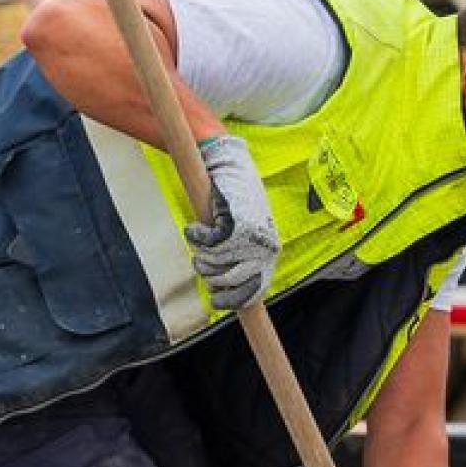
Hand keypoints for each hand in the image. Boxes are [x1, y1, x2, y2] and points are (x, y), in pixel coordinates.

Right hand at [182, 134, 279, 309]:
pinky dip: (195, 235)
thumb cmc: (238, 199)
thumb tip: (225, 288)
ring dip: (200, 255)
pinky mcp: (231, 223)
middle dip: (210, 277)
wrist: (230, 165)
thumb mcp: (248, 233)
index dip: (232, 300)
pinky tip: (197, 226)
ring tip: (201, 238)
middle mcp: (263, 247)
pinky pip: (204, 244)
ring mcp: (248, 237)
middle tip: (202, 263)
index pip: (255, 289)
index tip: (217, 302)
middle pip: (228, 282)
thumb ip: (242, 258)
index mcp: (270, 251)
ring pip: (212, 264)